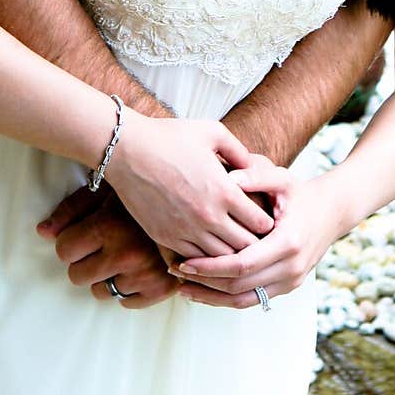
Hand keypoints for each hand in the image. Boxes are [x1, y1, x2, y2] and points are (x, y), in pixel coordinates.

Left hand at [37, 184, 179, 307]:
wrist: (195, 198)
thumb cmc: (146, 188)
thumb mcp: (107, 189)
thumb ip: (71, 210)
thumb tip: (42, 233)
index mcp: (110, 226)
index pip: (64, 250)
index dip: (71, 242)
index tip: (84, 234)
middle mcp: (126, 253)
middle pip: (77, 276)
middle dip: (85, 261)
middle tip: (102, 245)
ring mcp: (145, 274)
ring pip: (101, 291)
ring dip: (107, 275)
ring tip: (124, 252)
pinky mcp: (162, 290)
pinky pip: (127, 302)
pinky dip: (130, 287)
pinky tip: (139, 265)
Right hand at [105, 112, 281, 256]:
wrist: (127, 151)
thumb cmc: (170, 137)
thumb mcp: (212, 132)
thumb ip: (239, 150)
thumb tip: (253, 167)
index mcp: (224, 191)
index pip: (260, 223)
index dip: (266, 222)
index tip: (264, 218)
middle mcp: (208, 216)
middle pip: (245, 247)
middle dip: (254, 244)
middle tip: (253, 238)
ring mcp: (186, 231)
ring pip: (220, 259)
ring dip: (229, 255)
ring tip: (232, 246)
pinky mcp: (166, 239)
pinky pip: (194, 261)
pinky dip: (204, 260)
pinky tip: (207, 251)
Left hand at [169, 171, 338, 309]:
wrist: (333, 212)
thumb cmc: (302, 192)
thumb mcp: (283, 179)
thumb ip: (257, 176)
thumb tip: (230, 179)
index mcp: (288, 242)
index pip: (241, 264)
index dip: (210, 267)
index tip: (184, 262)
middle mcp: (291, 268)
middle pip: (239, 286)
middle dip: (204, 282)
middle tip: (176, 272)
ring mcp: (291, 281)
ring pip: (243, 299)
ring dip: (212, 297)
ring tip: (184, 287)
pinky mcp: (288, 286)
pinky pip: (252, 299)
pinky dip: (226, 298)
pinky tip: (205, 290)